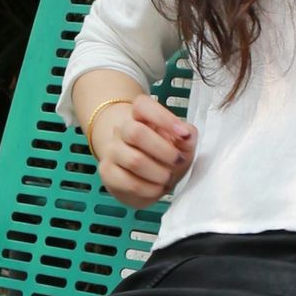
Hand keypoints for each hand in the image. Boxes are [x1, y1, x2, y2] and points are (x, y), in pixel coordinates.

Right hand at [94, 91, 197, 208]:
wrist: (140, 175)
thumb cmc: (162, 154)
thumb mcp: (180, 143)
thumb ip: (187, 136)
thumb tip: (186, 135)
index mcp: (140, 116)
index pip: (143, 105)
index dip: (164, 118)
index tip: (183, 134)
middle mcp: (122, 130)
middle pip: (136, 133)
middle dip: (163, 151)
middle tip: (178, 161)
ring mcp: (112, 151)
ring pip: (134, 160)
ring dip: (158, 173)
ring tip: (168, 178)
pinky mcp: (107, 172)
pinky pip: (129, 183)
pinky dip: (150, 189)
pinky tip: (158, 188)